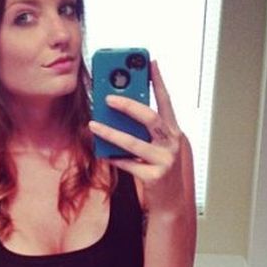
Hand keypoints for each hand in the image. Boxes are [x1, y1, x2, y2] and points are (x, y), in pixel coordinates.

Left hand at [89, 60, 193, 216]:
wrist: (170, 204)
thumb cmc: (160, 172)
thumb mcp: (157, 148)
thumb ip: (144, 133)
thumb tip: (118, 115)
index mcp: (173, 132)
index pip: (166, 101)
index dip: (159, 81)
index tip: (149, 62)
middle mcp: (172, 144)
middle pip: (150, 118)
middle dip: (129, 105)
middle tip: (108, 98)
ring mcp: (164, 161)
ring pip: (134, 142)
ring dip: (111, 132)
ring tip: (93, 125)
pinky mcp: (153, 178)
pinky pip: (128, 165)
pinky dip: (114, 158)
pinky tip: (102, 153)